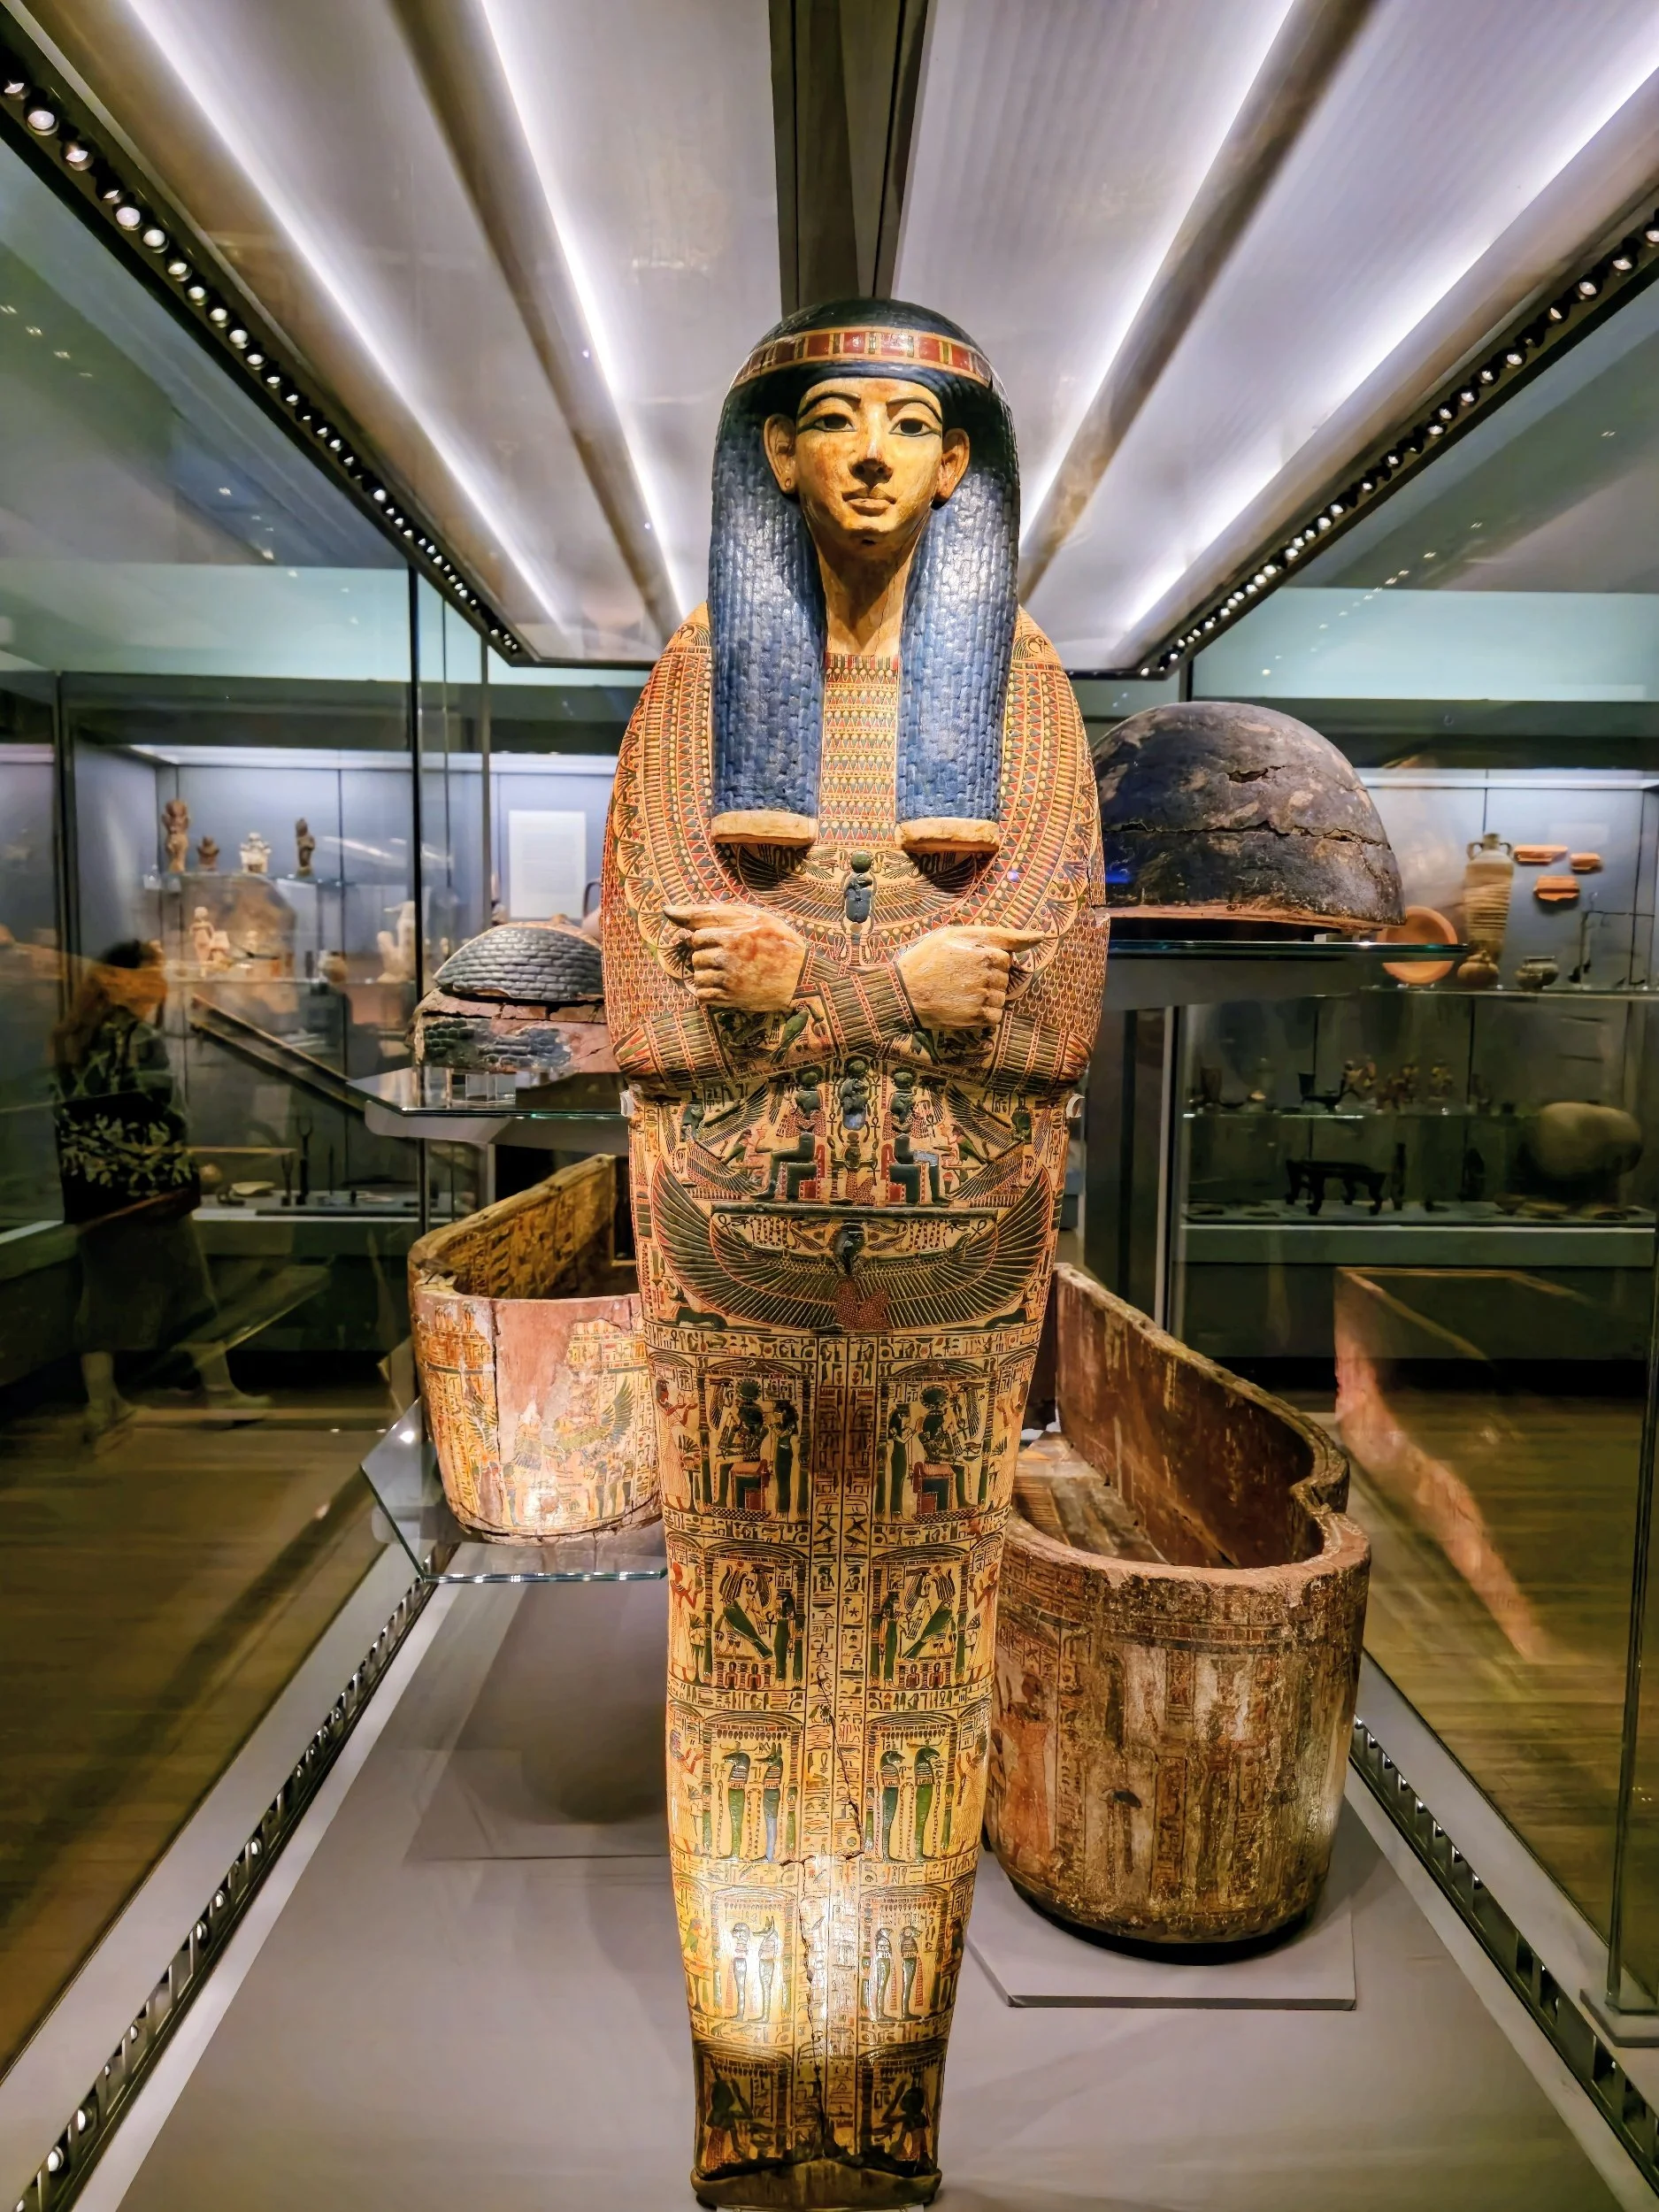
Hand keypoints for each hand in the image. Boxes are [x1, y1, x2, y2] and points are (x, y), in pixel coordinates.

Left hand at [663, 904, 806, 1013]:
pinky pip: (703, 996)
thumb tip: (667, 911)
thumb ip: (710, 912)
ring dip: (707, 975)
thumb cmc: (779, 941)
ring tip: (729, 972)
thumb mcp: (752, 917)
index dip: (708, 939)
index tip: (725, 941)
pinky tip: (724, 986)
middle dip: (707, 957)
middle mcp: (727, 958)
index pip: (697, 936)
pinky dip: (708, 991)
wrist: (803, 977)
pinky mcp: (731, 999)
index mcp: (732, 935)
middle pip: (696, 957)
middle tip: (730, 957)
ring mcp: (728, 981)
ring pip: (698, 977)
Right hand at [896, 926, 1045, 1029]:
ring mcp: (983, 996)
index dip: (987, 960)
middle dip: (989, 978)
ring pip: (1002, 997)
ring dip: (987, 997)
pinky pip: (995, 1016)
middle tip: (960, 978)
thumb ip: (1000, 934)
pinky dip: (983, 1014)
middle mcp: (988, 973)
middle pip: (1005, 978)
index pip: (1006, 957)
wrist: (903, 992)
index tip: (970, 965)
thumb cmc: (927, 959)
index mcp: (985, 951)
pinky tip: (964, 1007)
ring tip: (960, 993)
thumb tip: (1042, 936)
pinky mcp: (977, 1016)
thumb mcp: (956, 934)